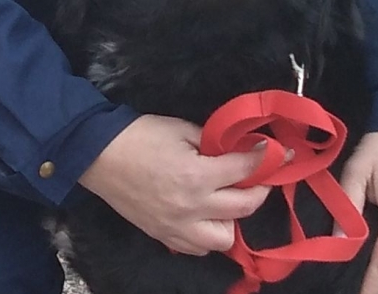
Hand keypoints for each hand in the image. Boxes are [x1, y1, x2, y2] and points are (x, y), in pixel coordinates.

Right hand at [78, 114, 271, 255]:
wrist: (98, 156)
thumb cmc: (141, 136)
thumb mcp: (182, 129)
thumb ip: (214, 142)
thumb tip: (238, 148)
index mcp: (197, 175)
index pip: (245, 169)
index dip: (266, 157)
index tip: (279, 151)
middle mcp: (192, 207)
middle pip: (245, 207)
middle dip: (260, 188)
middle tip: (259, 176)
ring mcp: (177, 227)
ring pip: (224, 238)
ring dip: (233, 219)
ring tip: (228, 199)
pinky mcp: (164, 235)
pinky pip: (198, 247)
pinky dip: (209, 234)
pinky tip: (206, 215)